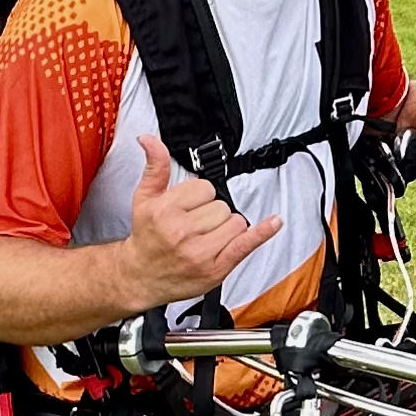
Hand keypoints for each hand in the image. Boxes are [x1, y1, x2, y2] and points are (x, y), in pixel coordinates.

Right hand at [124, 136, 281, 308]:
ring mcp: (200, 252)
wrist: (141, 276)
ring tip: (205, 237)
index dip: (199, 196)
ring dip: (226, 228)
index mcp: (165, 210)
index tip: (189, 207)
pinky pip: (245, 245)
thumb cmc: (147, 237)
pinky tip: (274, 222)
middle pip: (222, 206)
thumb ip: (155, 167)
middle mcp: (181, 232)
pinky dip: (262, 233)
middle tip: (194, 225)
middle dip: (212, 213)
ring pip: (235, 222)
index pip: (204, 188)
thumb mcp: (143, 198)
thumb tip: (151, 140)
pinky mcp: (215, 269)